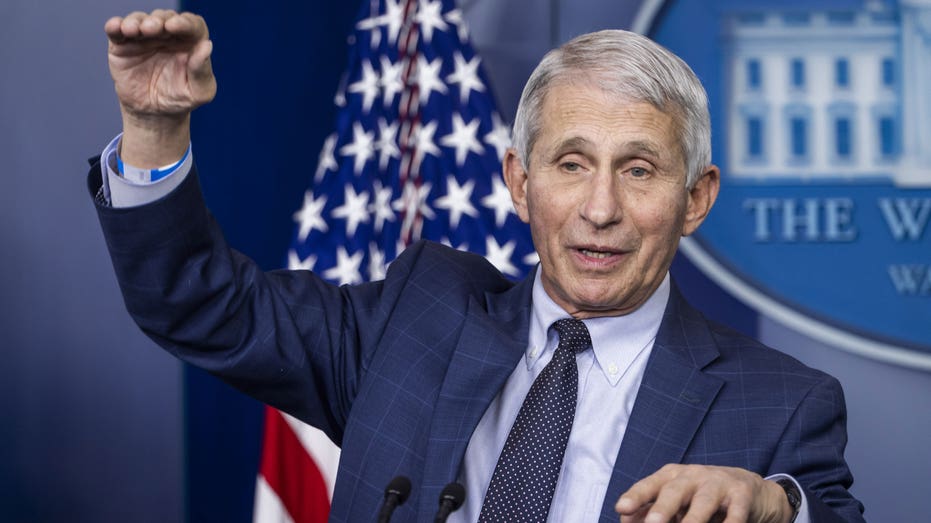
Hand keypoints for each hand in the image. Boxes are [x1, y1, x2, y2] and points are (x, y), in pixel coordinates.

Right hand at [106, 9, 214, 118]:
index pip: (191, 24)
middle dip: (158, 21)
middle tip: (153, 28)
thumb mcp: (199, 92)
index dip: (184, 22)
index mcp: (190, 42)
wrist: (155, 113)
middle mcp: (167, 34)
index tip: (175, 26)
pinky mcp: (122, 45)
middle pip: (164, 18)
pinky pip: (117, 30)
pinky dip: (115, 26)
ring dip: (136, 21)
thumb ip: (202, 70)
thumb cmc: (181, 98)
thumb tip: (207, 45)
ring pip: (140, 20)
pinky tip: (116, 27)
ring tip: (134, 30)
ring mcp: (144, 37)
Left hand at [614, 464, 792, 522]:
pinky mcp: (741, 495)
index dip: (636, 496)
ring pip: (704, 501)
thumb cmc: (700, 495)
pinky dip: (731, 522)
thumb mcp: (675, 499)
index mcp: (672, 476)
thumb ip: (649, 509)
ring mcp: (718, 483)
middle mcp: (693, 476)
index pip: (650, 485)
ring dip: (694, 518)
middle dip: (663, 507)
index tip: (621, 508)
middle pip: (675, 490)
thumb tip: (624, 518)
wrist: (746, 487)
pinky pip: (736, 511)